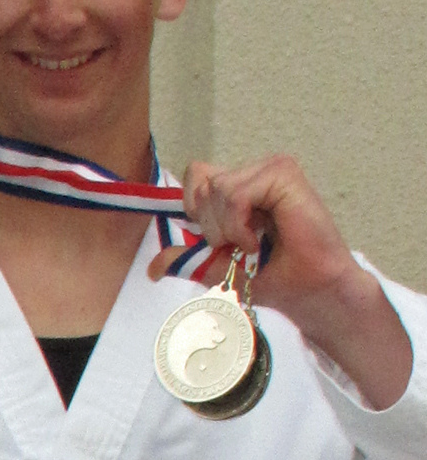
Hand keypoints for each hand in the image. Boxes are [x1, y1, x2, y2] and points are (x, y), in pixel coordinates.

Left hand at [153, 154, 412, 405]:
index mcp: (239, 187)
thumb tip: (152, 268)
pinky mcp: (284, 173)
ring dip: (226, 227)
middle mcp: (254, 172)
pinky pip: (236, 193)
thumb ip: (185, 259)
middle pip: (200, 182)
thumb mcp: (216, 268)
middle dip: (211, 225)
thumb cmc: (271, 277)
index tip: (218, 238)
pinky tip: (258, 239)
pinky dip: (239, 224)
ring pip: (216, 188)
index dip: (195, 209)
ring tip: (252, 244)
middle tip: (242, 245)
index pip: (195, 175)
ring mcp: (270, 169)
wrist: (307, 290)